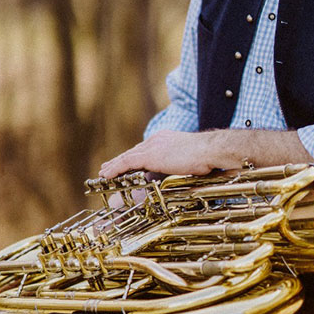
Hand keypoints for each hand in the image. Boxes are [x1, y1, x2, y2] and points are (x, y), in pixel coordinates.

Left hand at [98, 130, 226, 178]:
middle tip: (108, 167)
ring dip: (113, 165)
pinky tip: (107, 175)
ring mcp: (152, 147)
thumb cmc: (207, 156)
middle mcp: (156, 140)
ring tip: (104, 172)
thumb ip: (180, 162)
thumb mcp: (190, 157)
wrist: (209, 150)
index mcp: (165, 139)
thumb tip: (180, 171)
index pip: (144, 149)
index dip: (132, 156)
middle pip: (133, 151)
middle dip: (119, 160)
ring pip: (127, 157)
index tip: (125, 162)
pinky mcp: (150, 156)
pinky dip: (115, 169)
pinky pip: (126, 163)